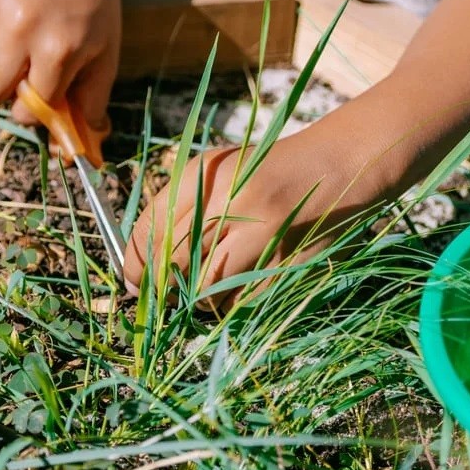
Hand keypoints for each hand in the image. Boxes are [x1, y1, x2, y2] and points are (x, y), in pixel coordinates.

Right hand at [0, 0, 120, 130]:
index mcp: (60, 49)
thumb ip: (91, 99)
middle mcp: (23, 27)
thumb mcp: (104, 50)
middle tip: (18, 64)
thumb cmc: (91, 2)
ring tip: (10, 34)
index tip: (36, 89)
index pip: (26, 108)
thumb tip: (74, 145)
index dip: (31, 104)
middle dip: (0, 85)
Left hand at [124, 127, 356, 309]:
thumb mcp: (215, 174)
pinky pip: (243, 304)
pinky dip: (236, 303)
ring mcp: (264, 235)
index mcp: (204, 175)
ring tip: (215, 279)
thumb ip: (175, 213)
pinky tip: (245, 281)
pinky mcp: (290, 262)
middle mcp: (230, 202)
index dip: (134, 266)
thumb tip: (135, 273)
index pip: (149, 233)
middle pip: (173, 268)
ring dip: (202, 299)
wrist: (336, 165)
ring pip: (206, 294)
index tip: (133, 282)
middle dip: (164, 289)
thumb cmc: (265, 172)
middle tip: (168, 293)